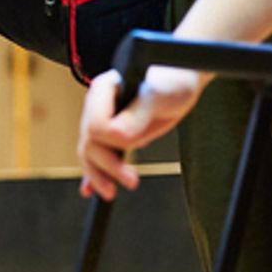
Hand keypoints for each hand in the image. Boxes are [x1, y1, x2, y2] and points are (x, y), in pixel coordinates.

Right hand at [77, 64, 205, 201]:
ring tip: (111, 192)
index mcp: (105, 89)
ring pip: (89, 152)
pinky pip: (97, 155)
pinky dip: (93, 173)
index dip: (112, 139)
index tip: (133, 143)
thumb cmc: (173, 80)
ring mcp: (103, 120)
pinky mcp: (113, 134)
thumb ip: (137, 115)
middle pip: (90, 142)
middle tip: (130, 180)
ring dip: (98, 175)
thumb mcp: (157, 96)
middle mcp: (99, 105)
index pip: (96, 124)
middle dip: (106, 166)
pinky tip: (90, 189)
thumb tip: (118, 136)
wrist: (182, 84)